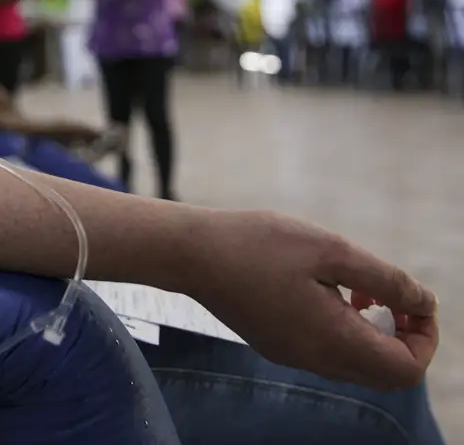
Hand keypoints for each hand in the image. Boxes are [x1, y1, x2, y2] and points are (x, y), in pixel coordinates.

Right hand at [187, 210, 436, 390]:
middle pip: (386, 374)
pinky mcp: (275, 344)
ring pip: (357, 365)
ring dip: (374, 332)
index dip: (425, 336)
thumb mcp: (331, 250)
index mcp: (332, 340)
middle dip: (403, 336)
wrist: (191, 252)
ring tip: (357, 287)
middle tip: (390, 294)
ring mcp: (292, 355)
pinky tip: (324, 289)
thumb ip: (385, 280)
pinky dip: (345, 329)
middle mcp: (314, 359)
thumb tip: (425, 302)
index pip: (407, 368)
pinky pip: (329, 353)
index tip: (412, 298)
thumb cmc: (259, 243)